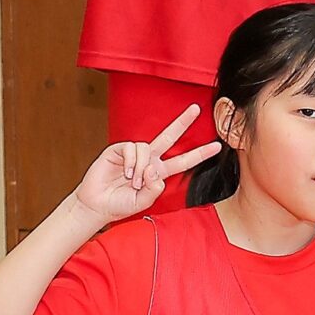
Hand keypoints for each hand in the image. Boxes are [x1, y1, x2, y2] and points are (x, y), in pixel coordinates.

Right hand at [72, 105, 220, 221]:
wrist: (97, 205)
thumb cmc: (120, 205)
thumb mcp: (143, 202)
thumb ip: (154, 189)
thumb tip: (155, 169)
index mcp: (158, 172)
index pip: (183, 161)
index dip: (200, 154)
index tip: (217, 146)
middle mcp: (149, 160)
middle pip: (170, 137)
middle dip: (183, 122)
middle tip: (197, 108)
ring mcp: (134, 153)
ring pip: (148, 149)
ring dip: (141, 168)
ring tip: (133, 181)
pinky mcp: (118, 149)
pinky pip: (132, 148)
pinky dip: (131, 162)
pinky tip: (125, 173)